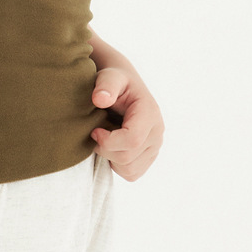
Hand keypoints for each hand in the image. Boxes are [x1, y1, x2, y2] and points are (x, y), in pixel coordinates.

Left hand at [90, 65, 164, 181]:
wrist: (123, 86)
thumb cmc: (114, 81)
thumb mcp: (109, 77)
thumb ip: (105, 85)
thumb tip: (100, 99)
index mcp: (150, 113)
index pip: (132, 140)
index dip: (108, 141)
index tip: (94, 130)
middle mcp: (157, 132)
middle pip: (128, 158)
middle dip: (105, 150)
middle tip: (96, 134)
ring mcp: (155, 147)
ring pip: (129, 170)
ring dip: (111, 158)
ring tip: (105, 140)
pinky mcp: (149, 157)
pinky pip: (132, 174)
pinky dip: (118, 165)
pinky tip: (112, 147)